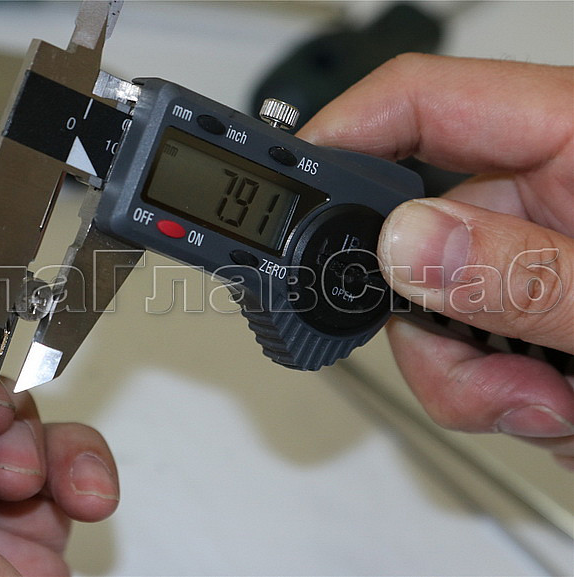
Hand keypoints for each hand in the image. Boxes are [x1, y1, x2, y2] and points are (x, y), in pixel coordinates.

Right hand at [299, 54, 573, 467]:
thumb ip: (532, 273)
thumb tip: (412, 244)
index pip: (422, 100)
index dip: (342, 132)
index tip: (286, 189)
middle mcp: (547, 192)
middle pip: (407, 229)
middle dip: (422, 318)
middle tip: (478, 370)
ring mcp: (535, 259)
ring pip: (427, 309)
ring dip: (466, 376)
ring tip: (551, 408)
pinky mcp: (532, 316)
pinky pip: (465, 352)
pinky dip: (494, 395)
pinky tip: (561, 410)